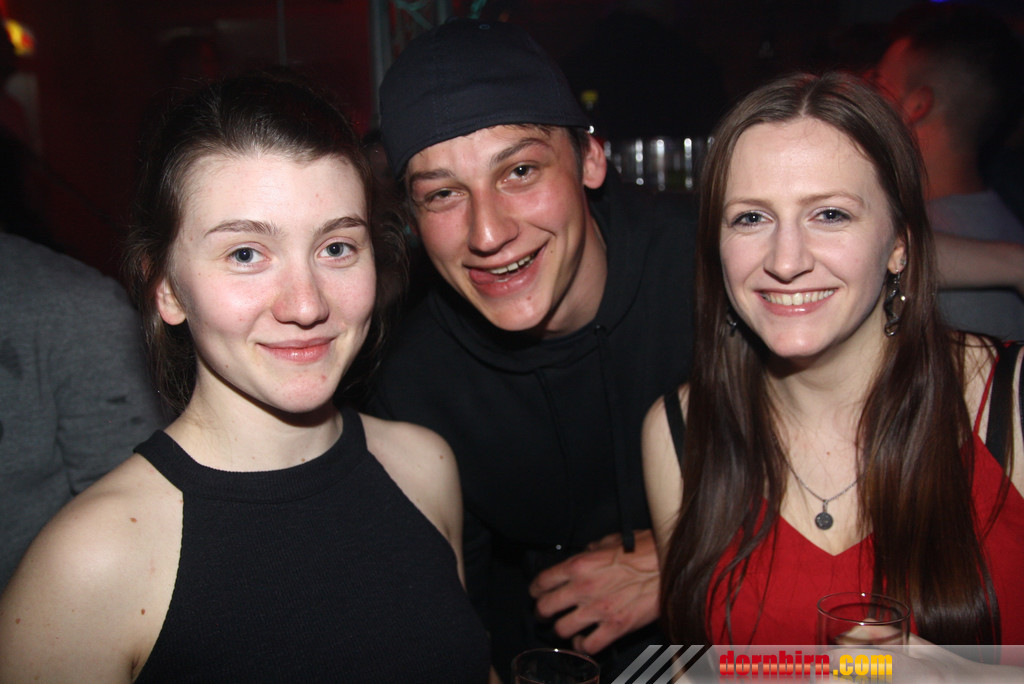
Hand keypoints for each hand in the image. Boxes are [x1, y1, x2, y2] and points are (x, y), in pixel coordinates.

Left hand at [528, 529, 659, 654]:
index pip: (542, 581)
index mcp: (580, 565)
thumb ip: (592, 549)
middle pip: (545, 608)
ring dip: (562, 630)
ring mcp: (598, 610)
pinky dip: (583, 646)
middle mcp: (584, 588)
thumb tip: (584, 554)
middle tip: (546, 612)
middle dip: (542, 612)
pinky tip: (585, 641)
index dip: (536, 589)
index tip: (537, 592)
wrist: (670, 566)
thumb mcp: (612, 540)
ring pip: (562, 630)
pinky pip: (588, 646)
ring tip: (566, 627)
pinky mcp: (615, 627)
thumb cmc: (645, 550)